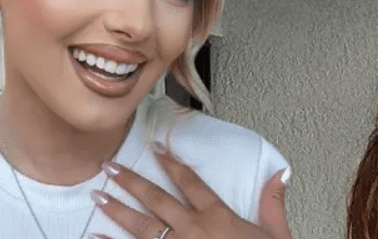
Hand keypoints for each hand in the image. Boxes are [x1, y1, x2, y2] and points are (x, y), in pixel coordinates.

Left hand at [89, 145, 291, 238]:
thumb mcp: (276, 235)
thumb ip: (272, 203)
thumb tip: (280, 173)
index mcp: (218, 218)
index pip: (191, 183)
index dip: (173, 164)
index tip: (157, 148)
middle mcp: (193, 231)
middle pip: (157, 200)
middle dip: (131, 181)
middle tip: (109, 166)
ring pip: (142, 227)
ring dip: (118, 210)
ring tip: (98, 194)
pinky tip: (96, 237)